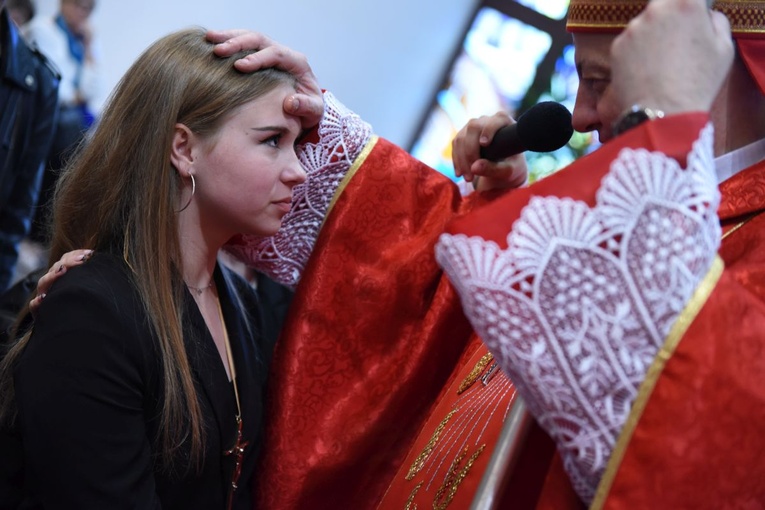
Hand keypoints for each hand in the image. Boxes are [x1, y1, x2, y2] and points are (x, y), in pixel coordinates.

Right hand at [29, 249, 92, 316]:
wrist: (75, 327)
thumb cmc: (85, 305)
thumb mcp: (89, 288)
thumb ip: (90, 275)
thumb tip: (97, 260)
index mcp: (65, 276)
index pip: (66, 259)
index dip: (75, 255)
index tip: (89, 254)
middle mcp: (54, 284)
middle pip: (56, 268)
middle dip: (68, 262)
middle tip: (81, 260)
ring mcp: (46, 296)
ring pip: (43, 283)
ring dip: (52, 276)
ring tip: (62, 271)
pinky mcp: (40, 311)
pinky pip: (34, 305)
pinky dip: (37, 302)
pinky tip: (43, 299)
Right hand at [206, 29, 323, 128]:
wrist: (305, 108)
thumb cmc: (309, 109)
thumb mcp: (314, 112)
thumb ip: (305, 107)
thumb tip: (290, 103)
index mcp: (297, 62)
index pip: (276, 54)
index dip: (257, 58)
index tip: (239, 66)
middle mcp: (282, 53)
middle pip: (259, 40)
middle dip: (237, 43)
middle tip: (218, 50)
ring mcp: (269, 53)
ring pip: (248, 37)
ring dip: (228, 37)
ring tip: (208, 39)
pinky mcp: (258, 57)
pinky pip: (242, 45)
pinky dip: (226, 42)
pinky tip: (209, 44)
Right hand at [452, 112, 527, 191]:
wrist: (504, 165)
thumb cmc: (511, 165)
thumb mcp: (508, 170)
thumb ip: (494, 169)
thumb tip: (474, 167)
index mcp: (504, 122)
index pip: (494, 121)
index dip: (488, 130)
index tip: (484, 144)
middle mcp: (487, 120)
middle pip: (473, 128)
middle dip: (470, 152)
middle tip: (473, 174)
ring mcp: (473, 126)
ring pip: (461, 138)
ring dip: (462, 160)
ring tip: (468, 178)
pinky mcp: (463, 134)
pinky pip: (455, 144)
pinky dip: (457, 160)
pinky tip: (460, 173)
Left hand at [610, 0, 733, 114]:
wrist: (663, 113)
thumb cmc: (698, 84)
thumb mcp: (724, 49)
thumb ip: (715, 22)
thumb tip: (705, 16)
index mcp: (686, 4)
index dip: (689, 10)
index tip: (688, 23)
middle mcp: (656, 10)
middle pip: (662, 6)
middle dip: (668, 20)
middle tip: (675, 45)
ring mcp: (633, 28)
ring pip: (644, 26)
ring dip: (651, 37)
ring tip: (660, 65)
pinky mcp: (616, 47)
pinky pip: (629, 45)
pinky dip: (635, 54)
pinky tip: (646, 72)